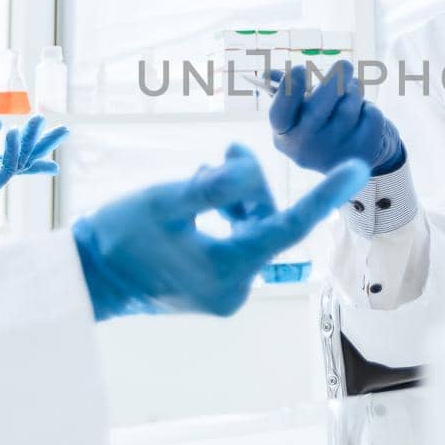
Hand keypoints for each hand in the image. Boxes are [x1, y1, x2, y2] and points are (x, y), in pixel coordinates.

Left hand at [0, 114, 68, 202]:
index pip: (17, 158)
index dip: (35, 153)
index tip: (56, 158)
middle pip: (26, 159)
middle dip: (45, 144)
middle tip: (67, 129)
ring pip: (20, 159)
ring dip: (31, 138)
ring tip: (39, 118)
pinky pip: (8, 165)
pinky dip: (13, 148)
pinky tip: (13, 131)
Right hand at [71, 144, 368, 319]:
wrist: (86, 278)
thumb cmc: (119, 236)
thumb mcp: (164, 201)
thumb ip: (212, 187)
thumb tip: (247, 171)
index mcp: (228, 269)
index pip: (290, 227)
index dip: (325, 194)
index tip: (357, 168)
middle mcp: (234, 288)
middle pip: (266, 221)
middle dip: (249, 185)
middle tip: (223, 153)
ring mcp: (225, 291)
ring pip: (252, 230)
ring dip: (236, 199)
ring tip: (204, 172)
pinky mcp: (215, 288)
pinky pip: (236, 243)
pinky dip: (227, 217)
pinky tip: (201, 198)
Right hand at [267, 61, 404, 175]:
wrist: (351, 161)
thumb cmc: (321, 123)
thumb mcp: (300, 111)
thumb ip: (287, 91)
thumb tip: (268, 75)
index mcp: (284, 134)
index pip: (280, 112)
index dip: (288, 88)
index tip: (299, 68)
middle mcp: (304, 148)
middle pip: (318, 106)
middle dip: (335, 78)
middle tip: (344, 65)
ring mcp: (333, 153)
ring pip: (349, 105)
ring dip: (354, 91)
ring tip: (352, 95)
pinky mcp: (361, 155)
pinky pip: (371, 115)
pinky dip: (371, 108)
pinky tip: (364, 117)